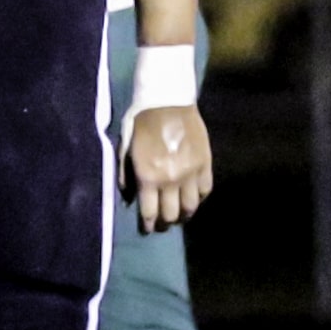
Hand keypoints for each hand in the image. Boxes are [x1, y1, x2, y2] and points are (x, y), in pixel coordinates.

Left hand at [122, 104, 212, 233]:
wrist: (167, 100)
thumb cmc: (140, 122)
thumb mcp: (125, 148)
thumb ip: (126, 175)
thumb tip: (129, 198)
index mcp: (148, 177)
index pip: (150, 212)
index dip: (149, 225)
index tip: (148, 229)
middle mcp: (170, 180)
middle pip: (172, 214)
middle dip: (166, 223)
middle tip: (163, 223)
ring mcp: (191, 173)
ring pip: (191, 206)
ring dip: (184, 214)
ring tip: (180, 215)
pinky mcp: (205, 163)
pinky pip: (205, 190)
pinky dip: (199, 197)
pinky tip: (193, 198)